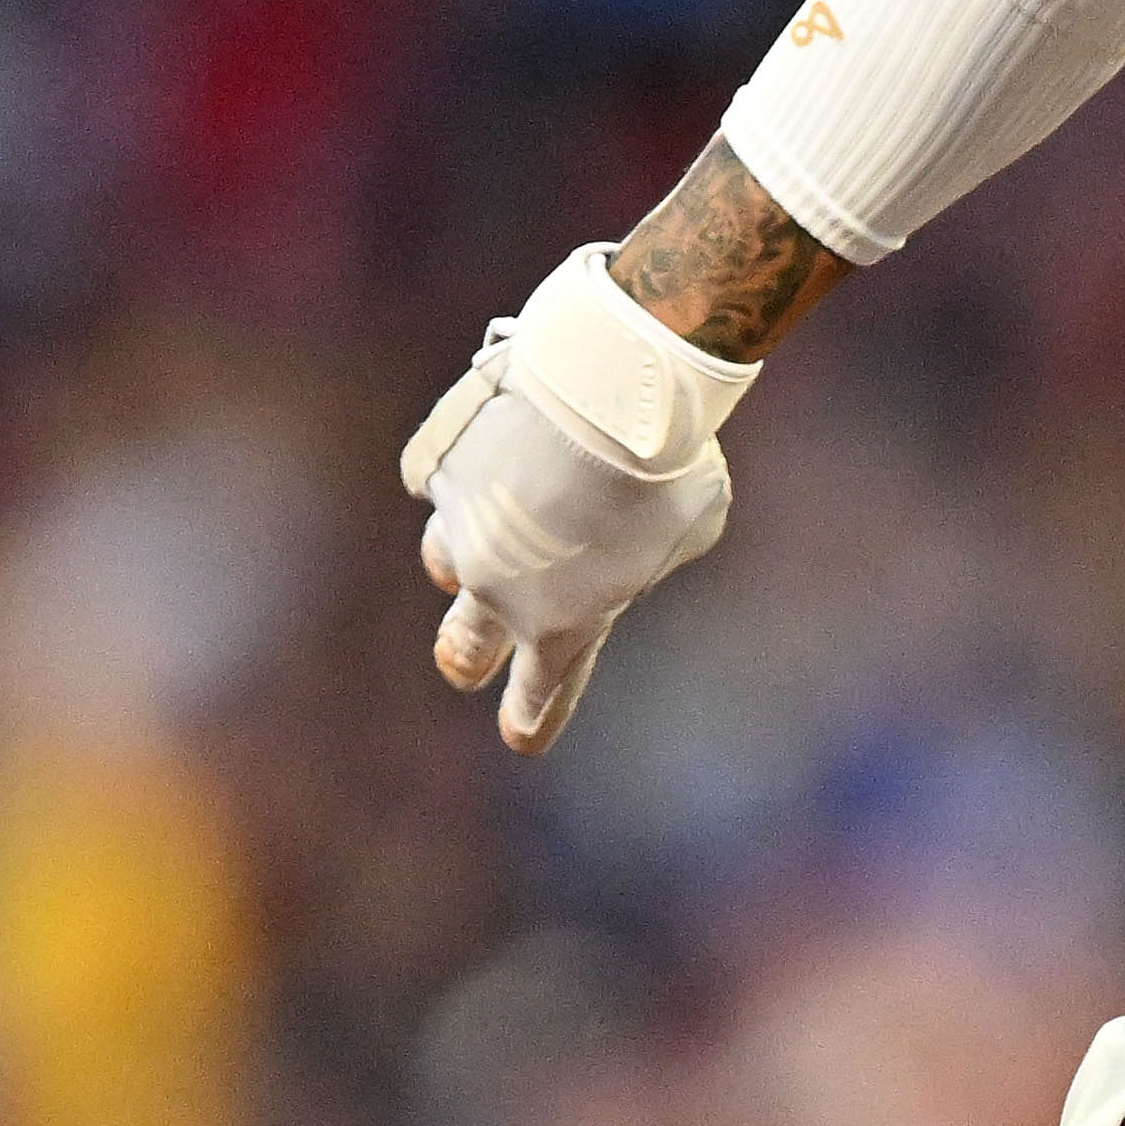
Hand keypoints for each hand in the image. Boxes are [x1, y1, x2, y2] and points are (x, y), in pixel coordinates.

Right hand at [402, 250, 751, 752]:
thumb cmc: (667, 470)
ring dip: (461, 562)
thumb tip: (628, 545)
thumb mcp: (688, 531)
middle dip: (467, 659)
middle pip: (463, 648)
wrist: (605, 389)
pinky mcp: (436, 467)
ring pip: (445, 562)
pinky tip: (480, 457)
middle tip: (466, 667)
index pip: (537, 695)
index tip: (523, 736)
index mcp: (560, 627)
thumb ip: (648, 558)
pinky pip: (438, 481)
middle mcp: (497, 590)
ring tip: (477, 551)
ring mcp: (457, 528)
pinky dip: (461, 474)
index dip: (530, 719)